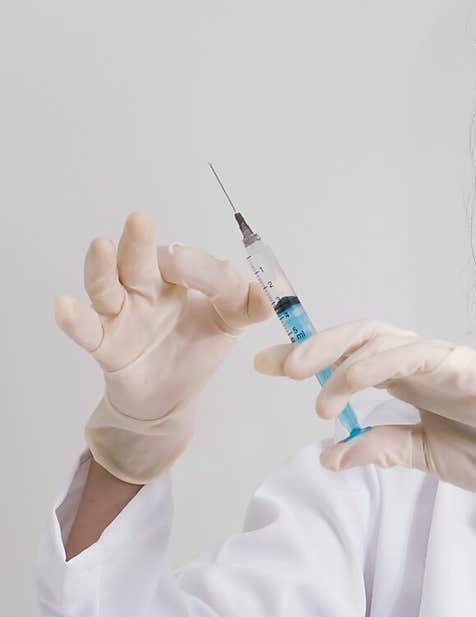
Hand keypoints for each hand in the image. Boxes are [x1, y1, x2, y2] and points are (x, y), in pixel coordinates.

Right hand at [56, 210, 273, 481]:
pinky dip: (73, 319)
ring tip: (100, 246)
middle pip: (139, 261)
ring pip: (107, 286)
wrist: (167, 396)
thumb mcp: (228, 324)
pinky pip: (86, 330)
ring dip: (102, 267)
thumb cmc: (193, 347)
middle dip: (140, 243)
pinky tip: (64, 306)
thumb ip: (247, 307)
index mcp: (177, 278)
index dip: (204, 272)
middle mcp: (145, 288)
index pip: (187, 264)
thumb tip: (271, 296)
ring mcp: (122, 315)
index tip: (225, 286)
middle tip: (140, 221)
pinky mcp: (105, 344)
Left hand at [253, 318, 475, 564]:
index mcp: (408, 377)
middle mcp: (421, 361)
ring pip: (381, 340)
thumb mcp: (420, 456)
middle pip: (359, 336)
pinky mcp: (466, 367)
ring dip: (341, 361)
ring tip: (315, 395)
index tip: (266, 365)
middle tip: (279, 366)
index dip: (309, 356)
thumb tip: (331, 456)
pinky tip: (351, 384)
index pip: (350, 355)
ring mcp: (444, 359)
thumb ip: (379, 448)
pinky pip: (416, 355)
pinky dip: (378, 365)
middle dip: (315, 347)